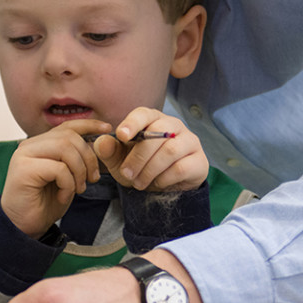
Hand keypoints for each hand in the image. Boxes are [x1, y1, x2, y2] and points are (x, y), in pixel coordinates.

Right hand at [0, 119, 108, 236]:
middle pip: (69, 137)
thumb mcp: (68, 176)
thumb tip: (99, 142)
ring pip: (65, 149)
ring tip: (79, 189)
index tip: (107, 129)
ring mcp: (24, 156)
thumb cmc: (46, 201)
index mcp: (41, 144)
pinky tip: (63, 196)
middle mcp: (30, 145)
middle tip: (92, 179)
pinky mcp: (23, 170)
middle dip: (88, 157)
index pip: (67, 126)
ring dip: (79, 171)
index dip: (89, 125)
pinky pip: (59, 169)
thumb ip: (77, 157)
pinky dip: (68, 184)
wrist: (24, 226)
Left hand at [91, 108, 206, 191]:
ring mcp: (190, 142)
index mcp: (153, 120)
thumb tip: (103, 141)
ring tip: (139, 183)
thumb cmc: (140, 167)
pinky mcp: (199, 160)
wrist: (164, 187)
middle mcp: (174, 126)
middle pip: (157, 133)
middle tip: (127, 174)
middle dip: (138, 157)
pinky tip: (158, 183)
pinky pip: (180, 168)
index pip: (144, 114)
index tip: (122, 136)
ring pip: (170, 151)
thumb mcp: (120, 162)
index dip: (133, 123)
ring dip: (150, 170)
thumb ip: (109, 151)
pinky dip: (164, 179)